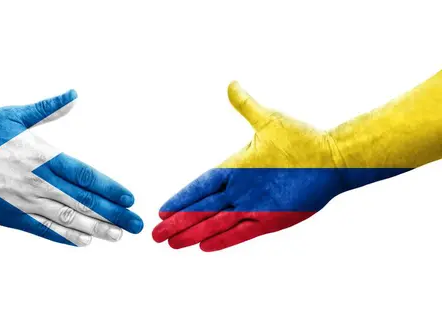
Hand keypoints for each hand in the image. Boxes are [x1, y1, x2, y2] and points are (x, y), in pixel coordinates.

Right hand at [0, 91, 143, 245]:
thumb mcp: (15, 115)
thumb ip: (48, 109)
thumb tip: (73, 95)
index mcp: (44, 156)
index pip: (86, 175)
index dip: (110, 188)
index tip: (129, 198)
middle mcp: (40, 181)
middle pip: (84, 201)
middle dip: (113, 214)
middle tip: (135, 225)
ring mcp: (26, 200)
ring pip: (68, 218)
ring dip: (96, 228)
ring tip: (117, 236)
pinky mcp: (10, 215)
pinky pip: (42, 229)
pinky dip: (64, 236)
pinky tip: (83, 242)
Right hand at [153, 81, 351, 250]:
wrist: (332, 159)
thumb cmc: (302, 139)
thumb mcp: (269, 121)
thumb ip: (246, 106)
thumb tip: (231, 84)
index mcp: (235, 168)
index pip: (200, 186)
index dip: (181, 198)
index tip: (161, 209)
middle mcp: (239, 190)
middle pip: (201, 209)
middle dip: (177, 222)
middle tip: (154, 235)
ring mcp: (253, 207)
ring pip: (215, 223)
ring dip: (193, 234)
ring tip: (171, 245)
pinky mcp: (270, 220)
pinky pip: (240, 233)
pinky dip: (222, 240)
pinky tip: (203, 247)